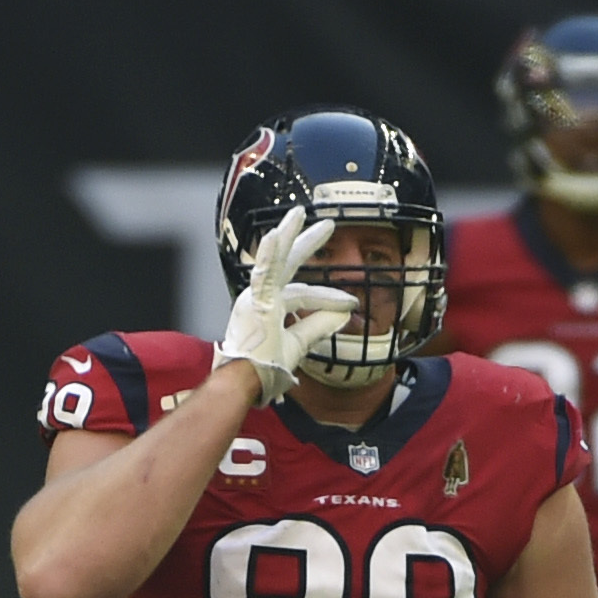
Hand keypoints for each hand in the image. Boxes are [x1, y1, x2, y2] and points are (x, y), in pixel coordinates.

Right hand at [214, 206, 355, 403]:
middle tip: (327, 224)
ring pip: (274, 261)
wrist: (246, 384)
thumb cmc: (265, 370)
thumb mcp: (299, 345)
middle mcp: (262, 297)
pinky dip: (269, 256)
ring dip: (287, 235)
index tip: (351, 302)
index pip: (305, 294)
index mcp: (270, 307)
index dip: (329, 297)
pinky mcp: (253, 303)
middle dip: (307, 242)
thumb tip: (345, 316)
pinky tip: (276, 235)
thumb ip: (319, 327)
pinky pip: (262, 275)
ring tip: (300, 213)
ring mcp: (256, 298)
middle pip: (289, 264)